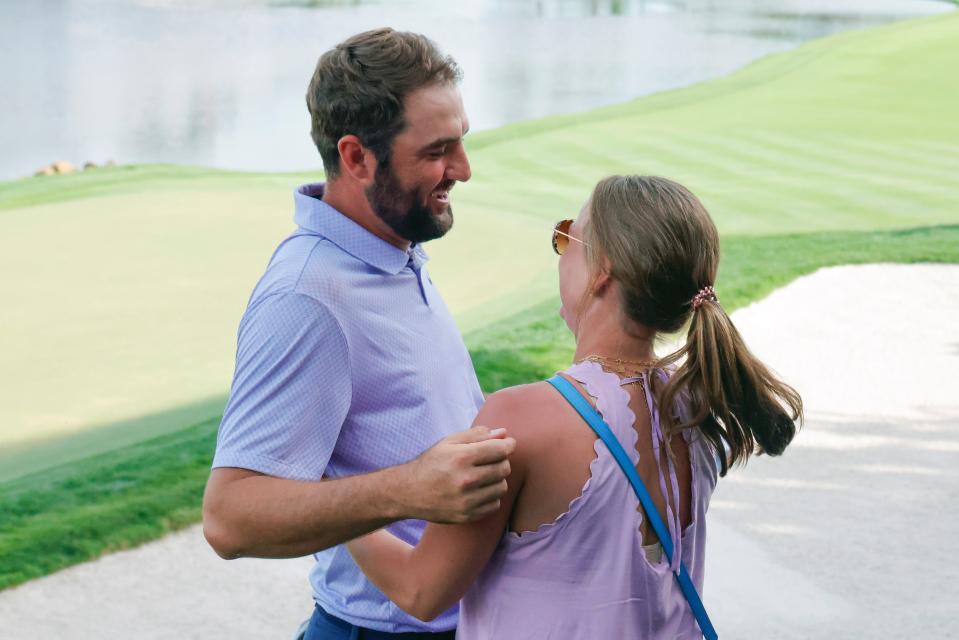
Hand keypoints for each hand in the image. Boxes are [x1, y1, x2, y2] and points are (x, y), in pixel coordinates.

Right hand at [397, 426, 515, 523]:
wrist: (409, 492)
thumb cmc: (431, 463)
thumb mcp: (449, 442)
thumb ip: (477, 435)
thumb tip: (503, 433)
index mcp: (461, 458)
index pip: (500, 450)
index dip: (509, 445)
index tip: (508, 444)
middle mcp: (466, 480)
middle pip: (504, 468)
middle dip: (502, 461)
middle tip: (492, 459)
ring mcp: (467, 501)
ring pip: (502, 487)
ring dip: (497, 479)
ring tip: (483, 475)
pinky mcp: (467, 516)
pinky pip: (494, 504)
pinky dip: (491, 496)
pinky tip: (478, 490)